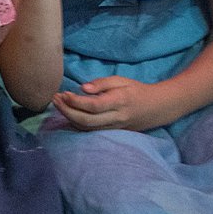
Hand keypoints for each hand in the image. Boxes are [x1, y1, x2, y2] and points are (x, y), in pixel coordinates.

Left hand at [52, 75, 174, 130]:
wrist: (157, 108)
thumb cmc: (136, 90)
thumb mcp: (121, 80)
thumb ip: (102, 83)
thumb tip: (83, 88)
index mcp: (120, 101)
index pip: (94, 105)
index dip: (76, 101)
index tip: (63, 93)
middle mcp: (117, 117)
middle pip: (87, 120)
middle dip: (67, 111)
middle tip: (55, 99)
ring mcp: (115, 128)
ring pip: (87, 128)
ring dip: (69, 118)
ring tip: (58, 105)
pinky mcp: (113, 133)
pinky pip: (91, 131)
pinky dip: (76, 124)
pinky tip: (68, 114)